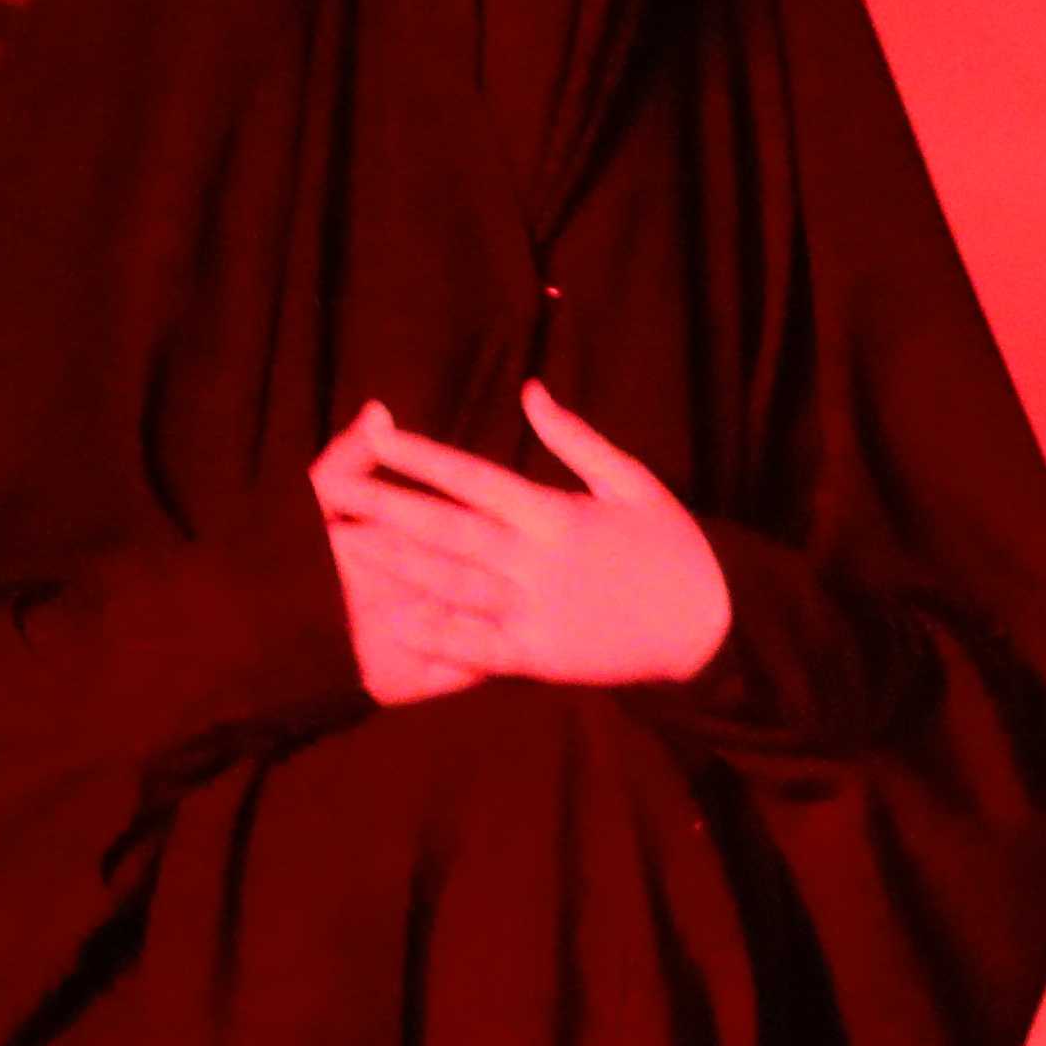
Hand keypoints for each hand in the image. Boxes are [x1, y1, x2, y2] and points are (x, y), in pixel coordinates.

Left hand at [312, 382, 732, 702]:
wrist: (714, 626)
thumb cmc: (674, 548)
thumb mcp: (633, 480)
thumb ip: (575, 437)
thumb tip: (529, 390)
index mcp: (556, 512)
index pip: (474, 477)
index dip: (421, 456)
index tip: (376, 435)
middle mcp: (538, 558)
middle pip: (447, 528)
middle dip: (386, 508)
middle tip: (331, 492)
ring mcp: (537, 609)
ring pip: (452, 584)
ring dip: (395, 565)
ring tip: (347, 547)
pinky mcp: (542, 655)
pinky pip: (478, 645)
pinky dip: (437, 634)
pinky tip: (396, 620)